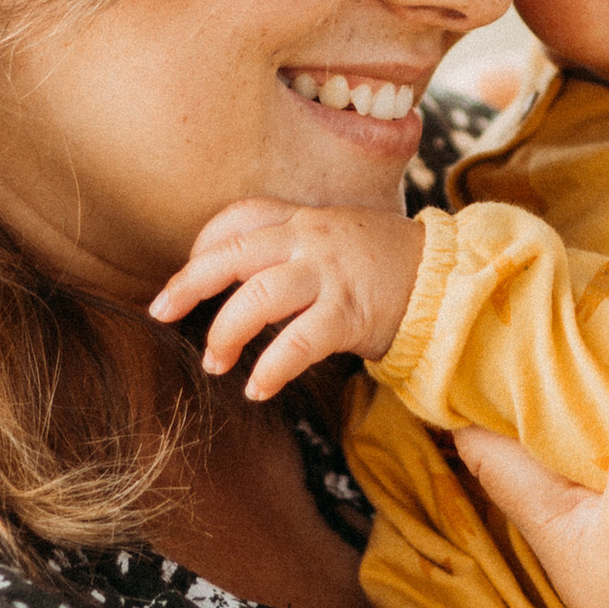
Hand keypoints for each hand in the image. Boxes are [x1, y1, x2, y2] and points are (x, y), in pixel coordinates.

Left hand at [151, 199, 426, 402]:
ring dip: (226, 333)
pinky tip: (257, 388)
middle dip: (188, 285)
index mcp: (302, 219)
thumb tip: (237, 279)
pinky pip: (298, 342)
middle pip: (232, 254)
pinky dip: (271, 368)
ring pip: (257, 297)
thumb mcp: (334, 236)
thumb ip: (291, 246)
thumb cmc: (384, 264)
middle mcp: (310, 239)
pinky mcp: (350, 312)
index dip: (201, 247)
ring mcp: (330, 274)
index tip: (186, 277)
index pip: (236, 218)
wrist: (447, 279)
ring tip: (215, 363)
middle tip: (161, 313)